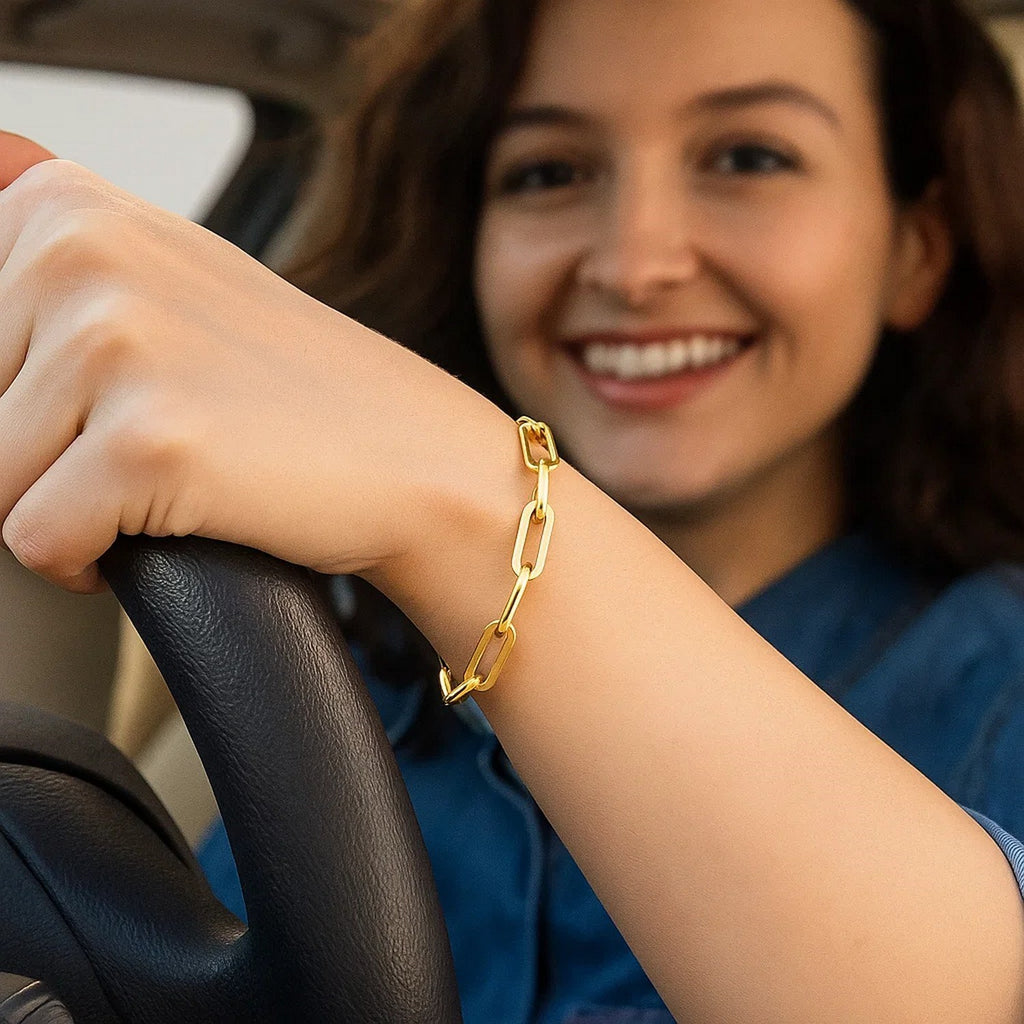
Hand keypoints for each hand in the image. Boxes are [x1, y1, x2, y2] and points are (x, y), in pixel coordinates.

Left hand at [0, 133, 502, 592]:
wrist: (413, 455)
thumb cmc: (295, 386)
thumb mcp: (169, 272)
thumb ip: (60, 228)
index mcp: (70, 207)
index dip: (24, 399)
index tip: (101, 402)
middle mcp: (79, 253)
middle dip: (42, 454)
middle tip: (152, 439)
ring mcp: (116, 343)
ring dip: (71, 506)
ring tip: (170, 477)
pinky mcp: (148, 442)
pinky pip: (38, 541)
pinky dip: (90, 562)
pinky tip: (170, 521)